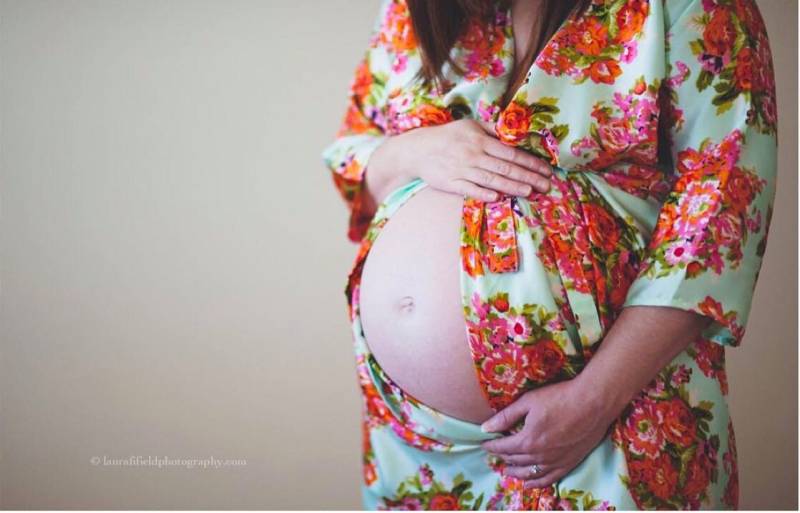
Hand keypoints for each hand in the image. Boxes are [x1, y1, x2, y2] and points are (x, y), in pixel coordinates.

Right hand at [371, 118, 552, 202]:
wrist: (418, 150)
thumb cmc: (448, 137)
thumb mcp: (470, 125)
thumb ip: (493, 129)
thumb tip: (516, 132)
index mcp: (480, 140)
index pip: (512, 153)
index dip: (531, 162)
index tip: (546, 170)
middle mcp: (474, 155)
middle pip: (506, 168)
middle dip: (529, 177)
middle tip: (546, 185)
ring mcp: (462, 170)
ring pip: (492, 180)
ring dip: (512, 187)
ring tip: (530, 192)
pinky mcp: (451, 184)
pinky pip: (470, 189)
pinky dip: (483, 193)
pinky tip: (498, 198)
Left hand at [478, 378, 613, 489]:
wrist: (593, 403)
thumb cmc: (560, 397)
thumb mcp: (528, 402)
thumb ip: (506, 416)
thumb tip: (485, 428)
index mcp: (528, 440)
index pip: (503, 447)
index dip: (491, 446)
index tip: (484, 443)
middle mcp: (540, 456)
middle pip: (515, 460)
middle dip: (502, 456)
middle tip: (495, 453)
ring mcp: (555, 462)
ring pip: (529, 473)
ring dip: (515, 472)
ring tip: (507, 470)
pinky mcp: (569, 464)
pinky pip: (549, 479)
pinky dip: (536, 483)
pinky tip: (529, 484)